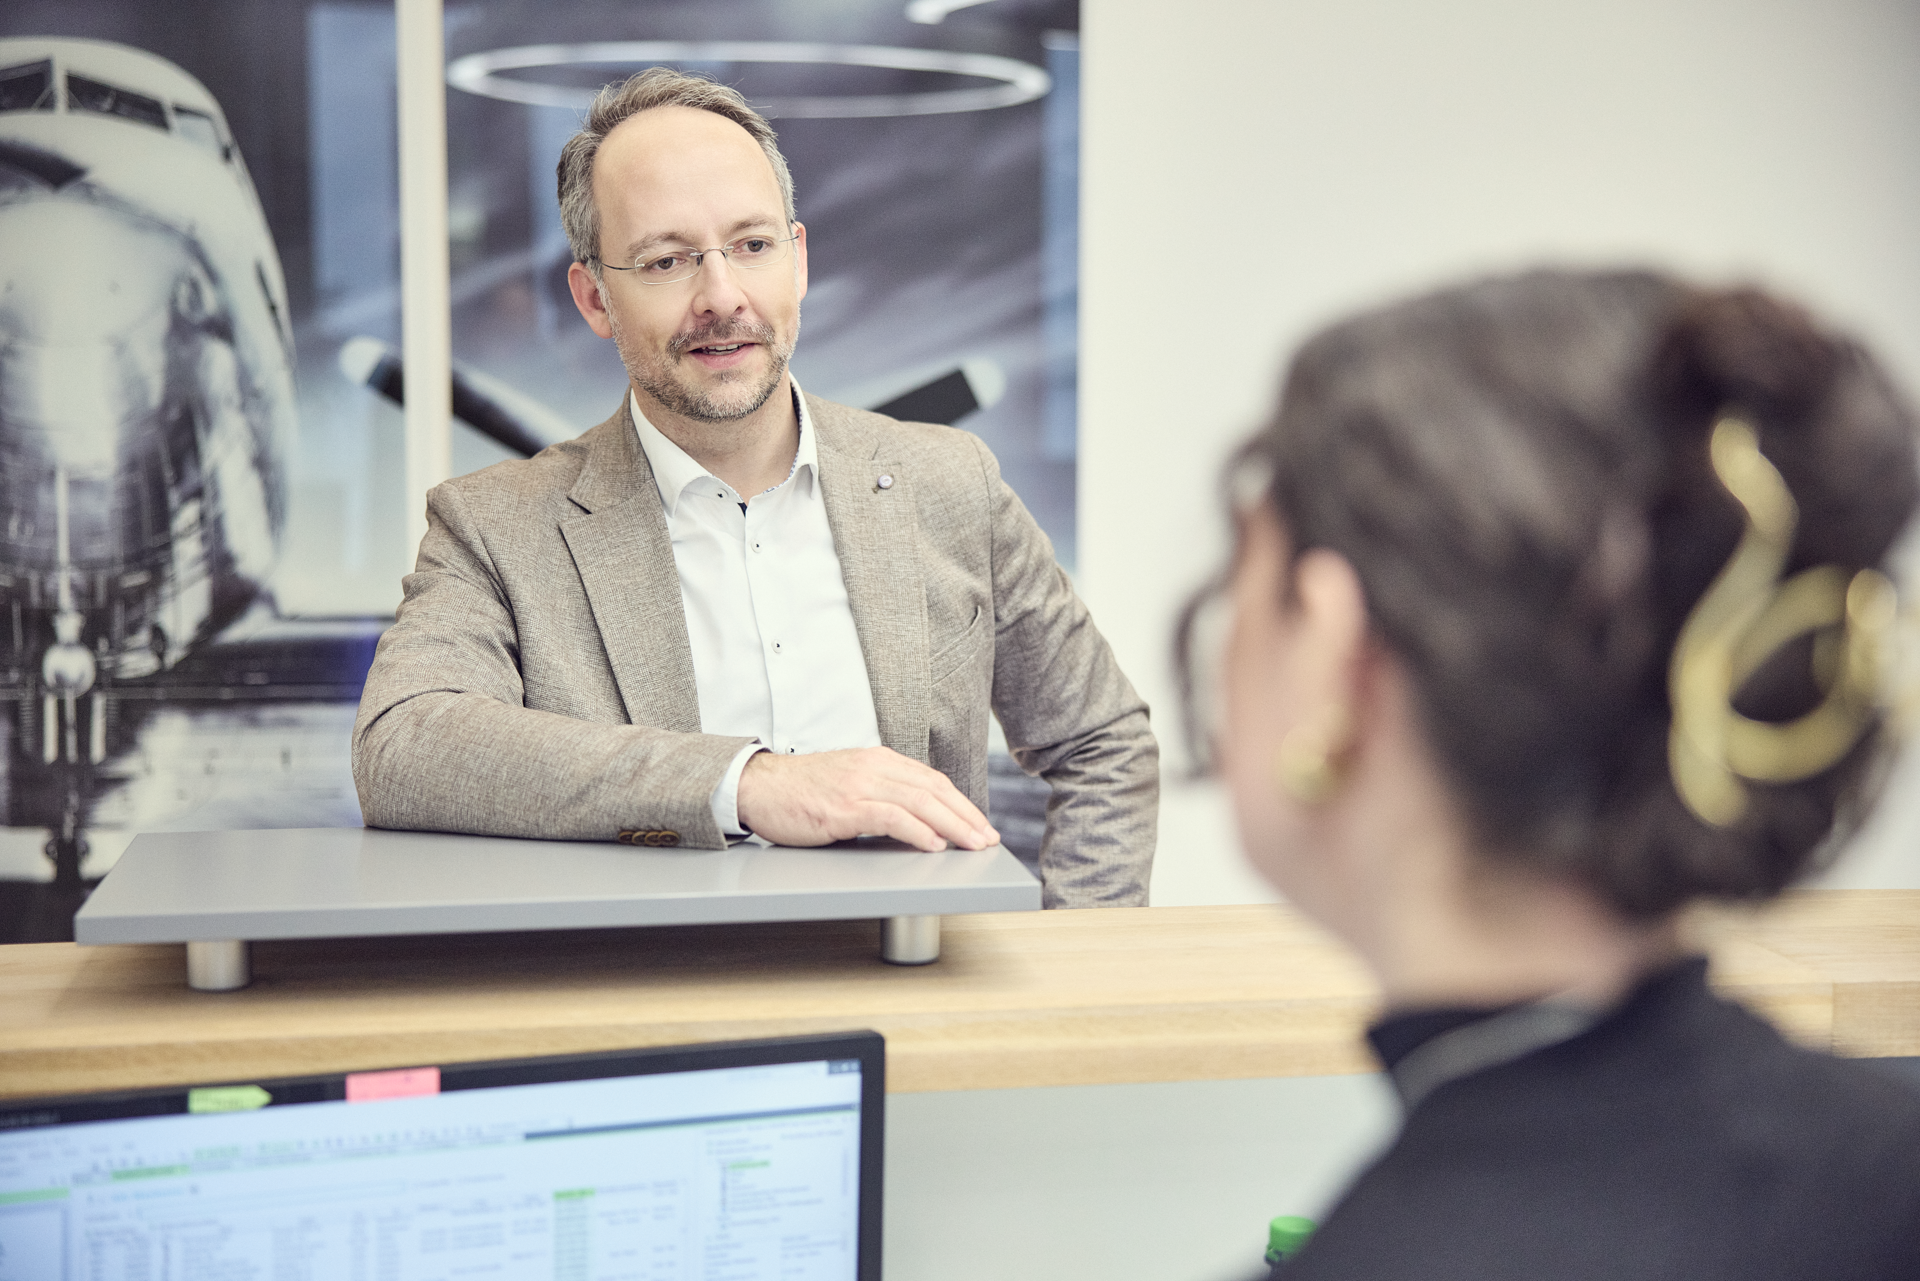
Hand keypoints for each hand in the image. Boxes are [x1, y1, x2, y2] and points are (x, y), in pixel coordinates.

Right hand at [735, 747, 999, 852]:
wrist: (757, 786)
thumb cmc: (800, 791)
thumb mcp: (848, 782)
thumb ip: (880, 793)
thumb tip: (914, 820)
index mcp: (878, 760)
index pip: (931, 780)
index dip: (960, 803)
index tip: (979, 823)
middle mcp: (874, 767)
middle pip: (934, 790)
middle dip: (966, 815)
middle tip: (987, 838)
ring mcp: (859, 785)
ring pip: (920, 802)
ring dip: (953, 825)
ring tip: (972, 844)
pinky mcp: (844, 807)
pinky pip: (891, 817)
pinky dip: (918, 831)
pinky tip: (934, 845)